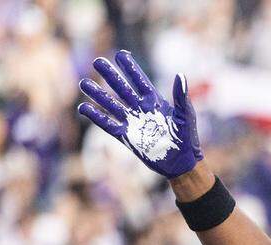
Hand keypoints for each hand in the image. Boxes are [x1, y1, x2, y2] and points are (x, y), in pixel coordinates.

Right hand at [77, 50, 201, 177]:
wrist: (181, 164)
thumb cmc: (187, 139)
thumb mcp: (186, 116)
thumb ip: (181, 97)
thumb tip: (180, 75)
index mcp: (155, 102)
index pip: (140, 81)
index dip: (131, 68)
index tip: (121, 54)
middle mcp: (141, 109)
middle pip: (122, 89)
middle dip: (110, 76)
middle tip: (97, 61)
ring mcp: (133, 123)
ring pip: (112, 105)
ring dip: (98, 95)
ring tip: (84, 83)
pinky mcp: (127, 137)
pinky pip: (109, 125)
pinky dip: (97, 117)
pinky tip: (85, 108)